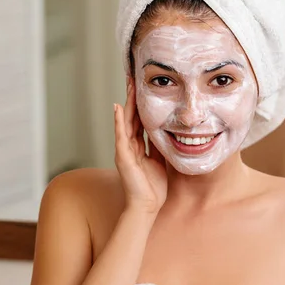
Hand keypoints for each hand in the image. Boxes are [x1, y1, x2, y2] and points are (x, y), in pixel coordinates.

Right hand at [114, 81, 166, 214]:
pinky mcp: (123, 157)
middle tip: (134, 77)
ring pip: (126, 122)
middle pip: (131, 117)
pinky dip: (119, 121)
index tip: (144, 87)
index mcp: (138, 147)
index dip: (142, 104)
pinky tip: (118, 108)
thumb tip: (167, 134)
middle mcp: (129, 146)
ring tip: (128, 85)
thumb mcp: (160, 161)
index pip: (140, 120)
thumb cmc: (153, 188)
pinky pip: (121, 135)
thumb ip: (159, 147)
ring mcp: (124, 150)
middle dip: (133, 97)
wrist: (146, 207)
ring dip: (127, 103)